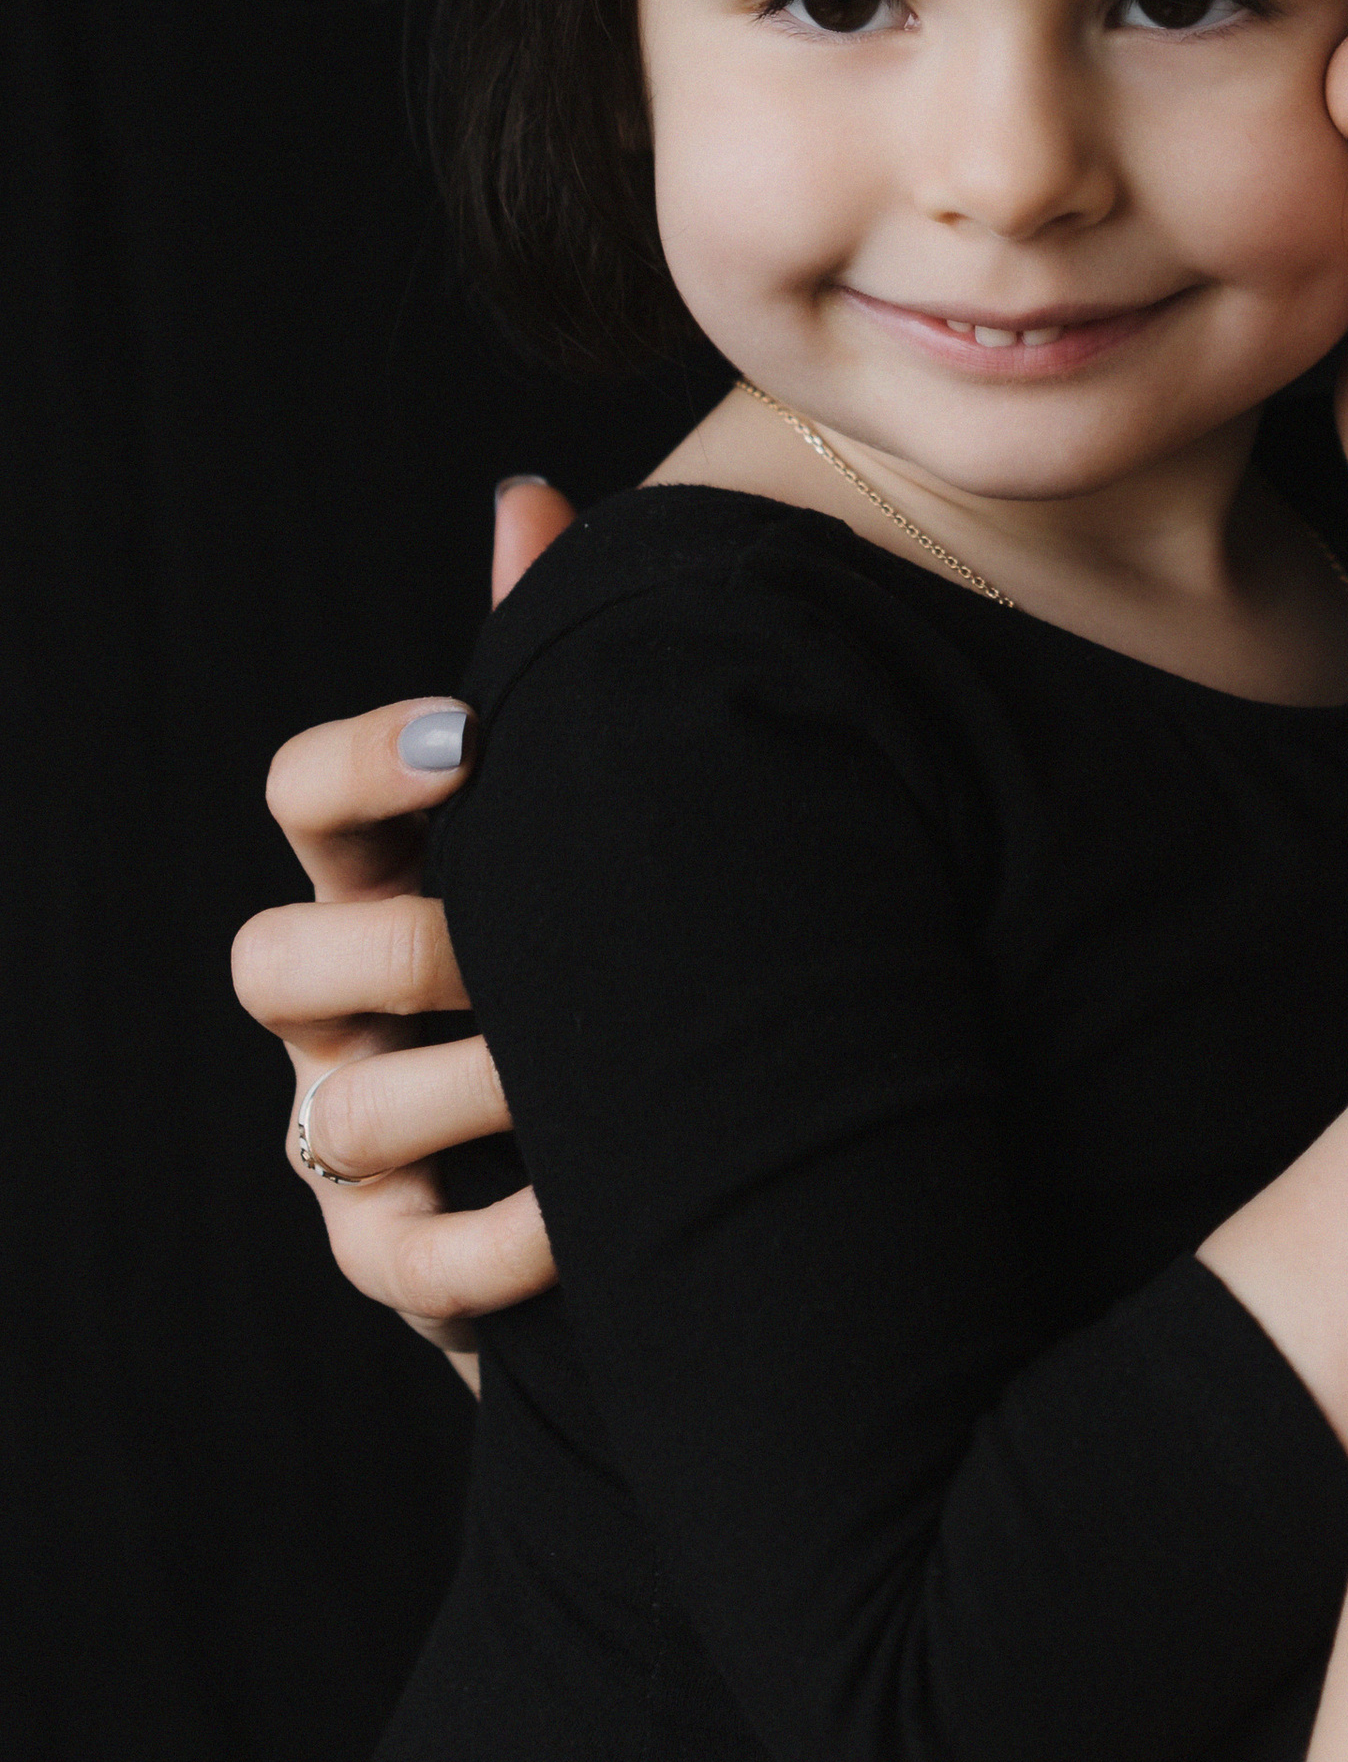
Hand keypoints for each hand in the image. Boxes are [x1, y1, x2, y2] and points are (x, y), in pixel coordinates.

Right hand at [231, 477, 576, 1364]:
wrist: (658, 1150)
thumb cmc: (611, 939)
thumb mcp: (590, 809)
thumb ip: (553, 659)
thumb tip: (534, 495)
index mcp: (379, 876)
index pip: (302, 797)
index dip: (361, 763)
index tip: (468, 736)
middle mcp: (337, 1006)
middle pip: (274, 959)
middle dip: (400, 951)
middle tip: (518, 947)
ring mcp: (350, 1136)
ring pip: (338, 1117)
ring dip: (466, 1095)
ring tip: (587, 1079)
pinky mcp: (396, 1261)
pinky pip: (407, 1266)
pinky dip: (498, 1247)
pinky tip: (592, 1211)